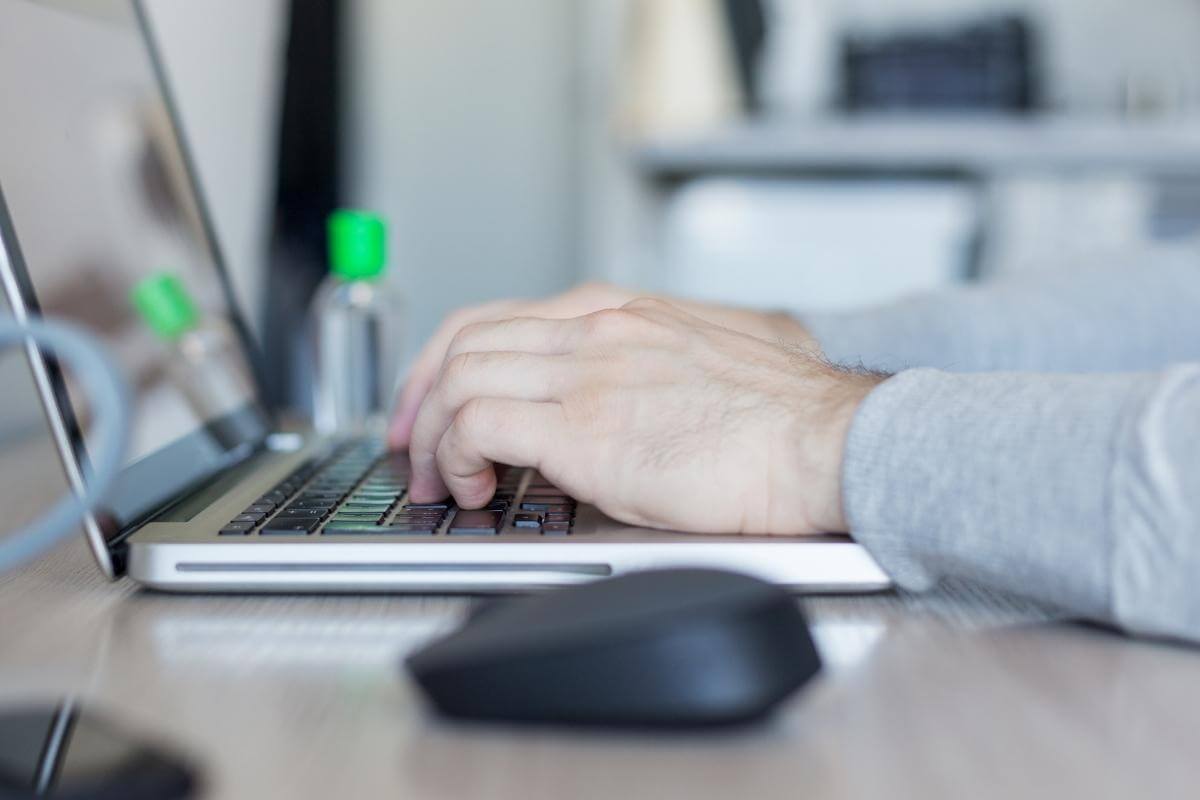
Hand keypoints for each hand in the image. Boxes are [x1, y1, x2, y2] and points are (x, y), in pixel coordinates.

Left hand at [405, 298, 882, 534]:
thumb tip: (595, 409)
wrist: (825, 442)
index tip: (429, 403)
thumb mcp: (695, 364)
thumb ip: (632, 369)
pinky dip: (461, 455)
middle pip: (463, 342)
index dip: (443, 362)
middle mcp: (594, 327)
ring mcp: (587, 370)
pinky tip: (481, 487)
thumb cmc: (778, 419)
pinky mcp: (586, 425)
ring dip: (435, 435)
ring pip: (459, 377)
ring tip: (449, 482)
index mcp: (617, 311)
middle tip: (415, 449)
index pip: (495, 318)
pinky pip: (479, 422)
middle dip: (420, 399)